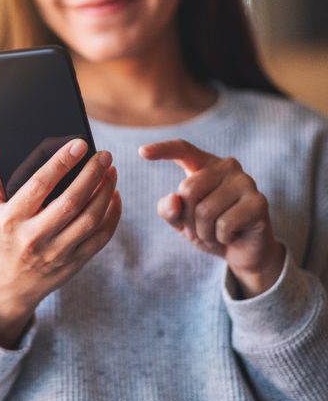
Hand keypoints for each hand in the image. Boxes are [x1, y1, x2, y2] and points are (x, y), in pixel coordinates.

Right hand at [0, 138, 121, 347]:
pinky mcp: (75, 262)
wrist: (12, 284)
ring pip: (90, 219)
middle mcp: (34, 237)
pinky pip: (101, 237)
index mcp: (12, 219)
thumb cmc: (1, 238)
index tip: (80, 144)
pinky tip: (115, 196)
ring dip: (105, 192)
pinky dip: (113, 215)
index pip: (39, 185)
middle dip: (91, 175)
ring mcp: (57, 252)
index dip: (61, 163)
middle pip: (70, 201)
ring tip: (111, 172)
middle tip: (104, 155)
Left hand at [139, 139, 283, 298]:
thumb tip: (174, 200)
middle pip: (188, 190)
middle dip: (188, 219)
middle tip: (200, 229)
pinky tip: (232, 236)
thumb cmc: (209, 229)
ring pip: (205, 211)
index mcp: (206, 165)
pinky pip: (224, 224)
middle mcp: (228, 167)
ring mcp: (246, 182)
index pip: (184, 150)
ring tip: (216, 234)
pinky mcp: (258, 202)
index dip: (163, 149)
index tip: (141, 152)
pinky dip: (220, 238)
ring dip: (205, 232)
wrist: (243, 251)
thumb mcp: (181, 221)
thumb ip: (169, 210)